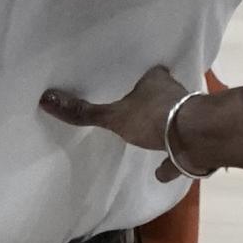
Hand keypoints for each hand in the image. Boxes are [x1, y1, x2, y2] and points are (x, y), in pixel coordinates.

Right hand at [41, 66, 199, 182]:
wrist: (194, 139)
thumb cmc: (154, 119)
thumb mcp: (114, 116)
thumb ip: (84, 112)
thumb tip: (46, 98)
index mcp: (156, 80)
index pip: (150, 71)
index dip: (143, 76)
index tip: (134, 80)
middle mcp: (176, 94)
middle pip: (163, 93)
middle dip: (154, 100)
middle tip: (138, 107)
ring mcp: (189, 117)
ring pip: (175, 120)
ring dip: (164, 129)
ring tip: (149, 137)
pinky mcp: (196, 141)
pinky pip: (180, 151)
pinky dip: (171, 161)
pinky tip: (160, 172)